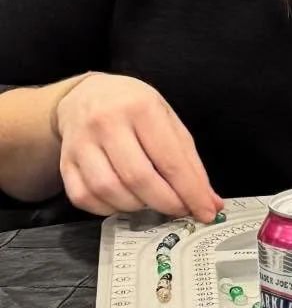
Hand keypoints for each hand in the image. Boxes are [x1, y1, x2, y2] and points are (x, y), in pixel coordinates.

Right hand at [52, 74, 221, 220]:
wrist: (87, 95)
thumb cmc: (134, 109)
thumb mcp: (168, 122)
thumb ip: (190, 163)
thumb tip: (209, 202)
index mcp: (140, 108)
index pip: (170, 160)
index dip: (190, 192)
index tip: (206, 212)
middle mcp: (106, 122)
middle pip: (138, 178)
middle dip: (166, 203)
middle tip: (181, 210)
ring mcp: (80, 143)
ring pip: (109, 190)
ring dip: (138, 206)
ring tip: (152, 200)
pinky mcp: (65, 162)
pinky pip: (84, 197)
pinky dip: (109, 208)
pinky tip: (124, 200)